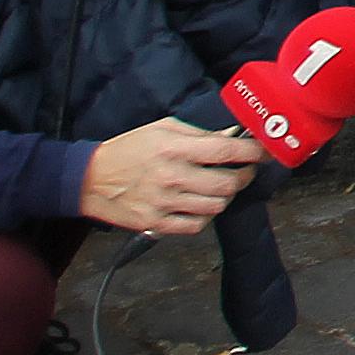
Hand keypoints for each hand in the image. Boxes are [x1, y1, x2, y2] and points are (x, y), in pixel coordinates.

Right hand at [80, 116, 262, 236]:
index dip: (253, 152)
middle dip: (244, 177)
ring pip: (215, 206)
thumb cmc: (128, 149)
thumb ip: (199, 134)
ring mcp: (163, 203)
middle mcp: (172, 176)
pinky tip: (202, 205)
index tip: (265, 152)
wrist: (89, 179)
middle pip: (226, 184)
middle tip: (245, 171)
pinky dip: (205, 216)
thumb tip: (232, 136)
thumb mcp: (163, 129)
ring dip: (226, 197)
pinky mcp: (155, 223)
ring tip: (222, 187)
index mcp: (174, 148)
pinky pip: (195, 226)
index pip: (225, 152)